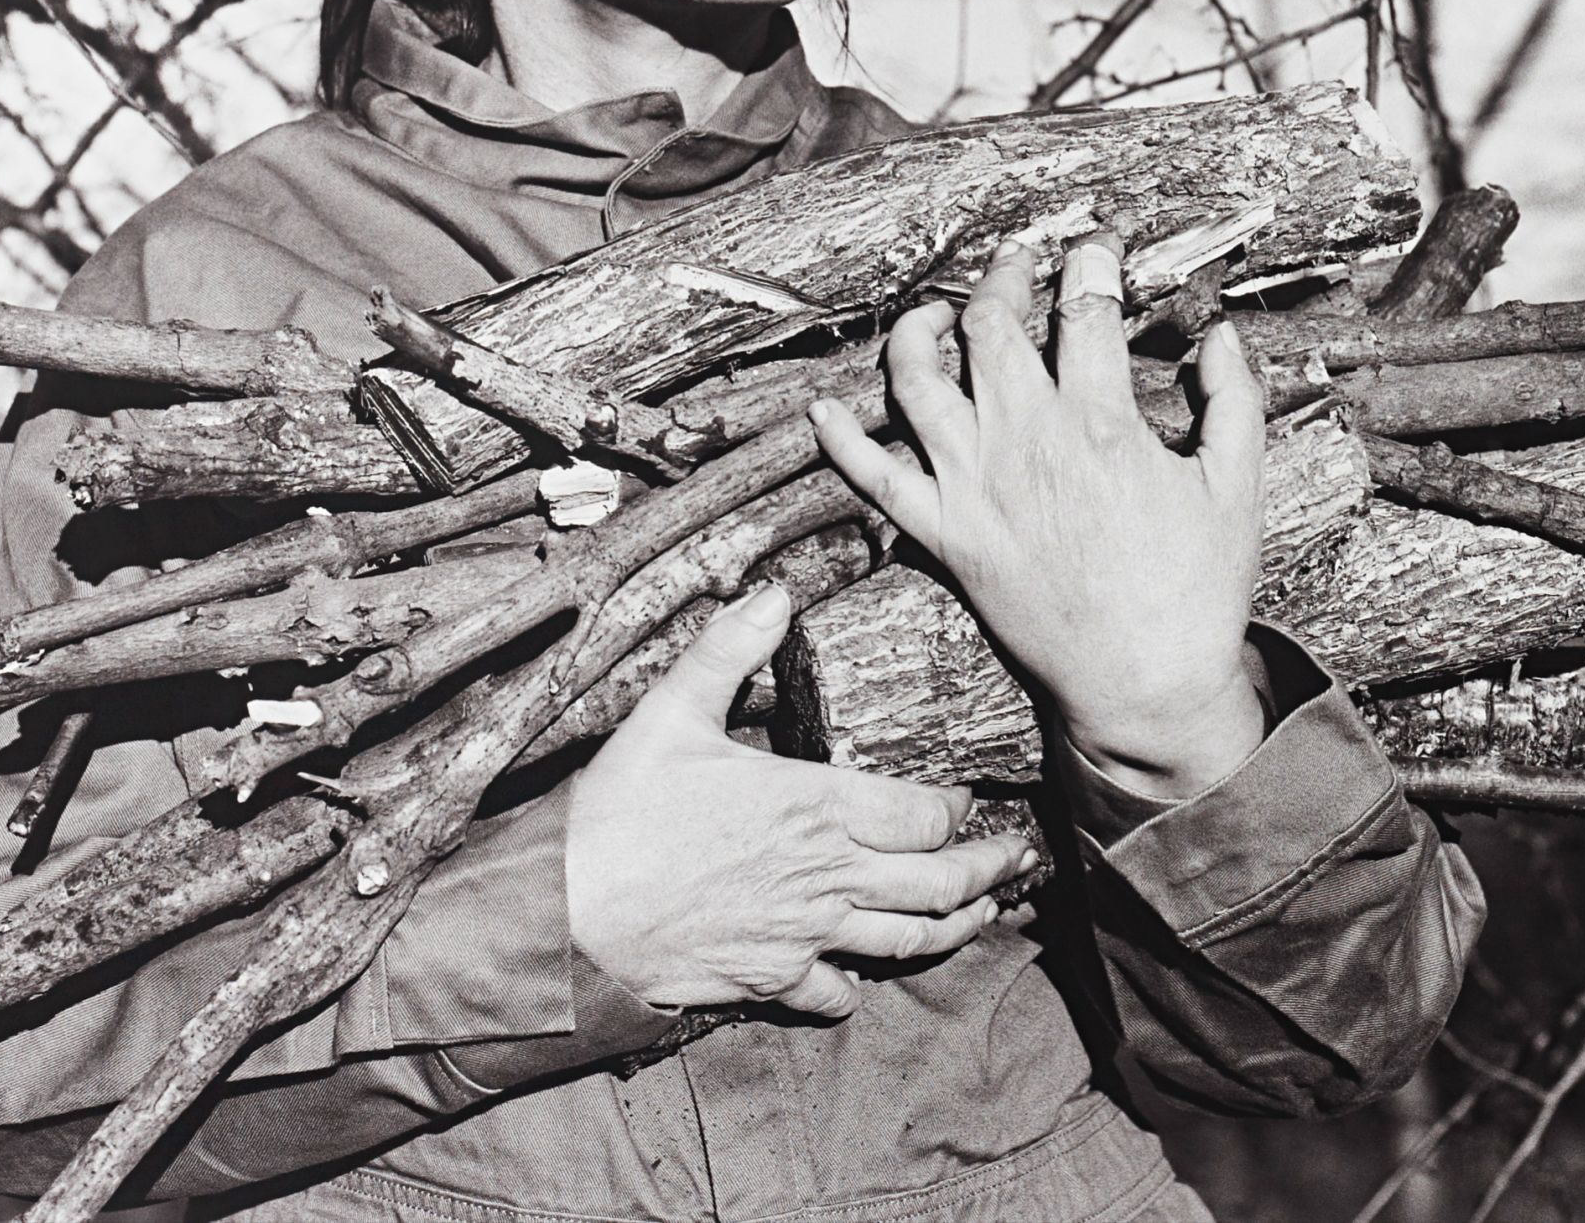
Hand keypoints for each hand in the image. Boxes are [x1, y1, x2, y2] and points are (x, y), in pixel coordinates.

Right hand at [565, 583, 1034, 1014]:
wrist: (569, 916)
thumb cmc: (620, 811)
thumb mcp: (671, 711)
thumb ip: (729, 649)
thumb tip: (774, 592)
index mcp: (815, 806)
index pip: (921, 814)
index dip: (954, 807)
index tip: (966, 797)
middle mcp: (827, 877)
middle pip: (938, 884)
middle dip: (987, 870)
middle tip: (1015, 858)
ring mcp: (804, 936)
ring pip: (908, 941)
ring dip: (955, 927)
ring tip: (980, 913)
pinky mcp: (771, 981)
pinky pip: (836, 993)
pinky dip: (859, 983)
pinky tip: (862, 970)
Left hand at [809, 234, 1266, 798]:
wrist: (1145, 684)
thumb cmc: (1195, 590)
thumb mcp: (1237, 486)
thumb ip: (1234, 401)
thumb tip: (1221, 337)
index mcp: (1098, 423)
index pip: (1083, 310)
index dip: (1090, 264)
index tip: (1095, 251)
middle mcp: (1023, 442)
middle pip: (990, 326)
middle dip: (1004, 278)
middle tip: (1019, 267)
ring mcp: (972, 487)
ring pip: (917, 380)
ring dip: (919, 329)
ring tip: (936, 311)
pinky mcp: (941, 534)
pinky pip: (873, 478)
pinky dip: (840, 440)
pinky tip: (823, 407)